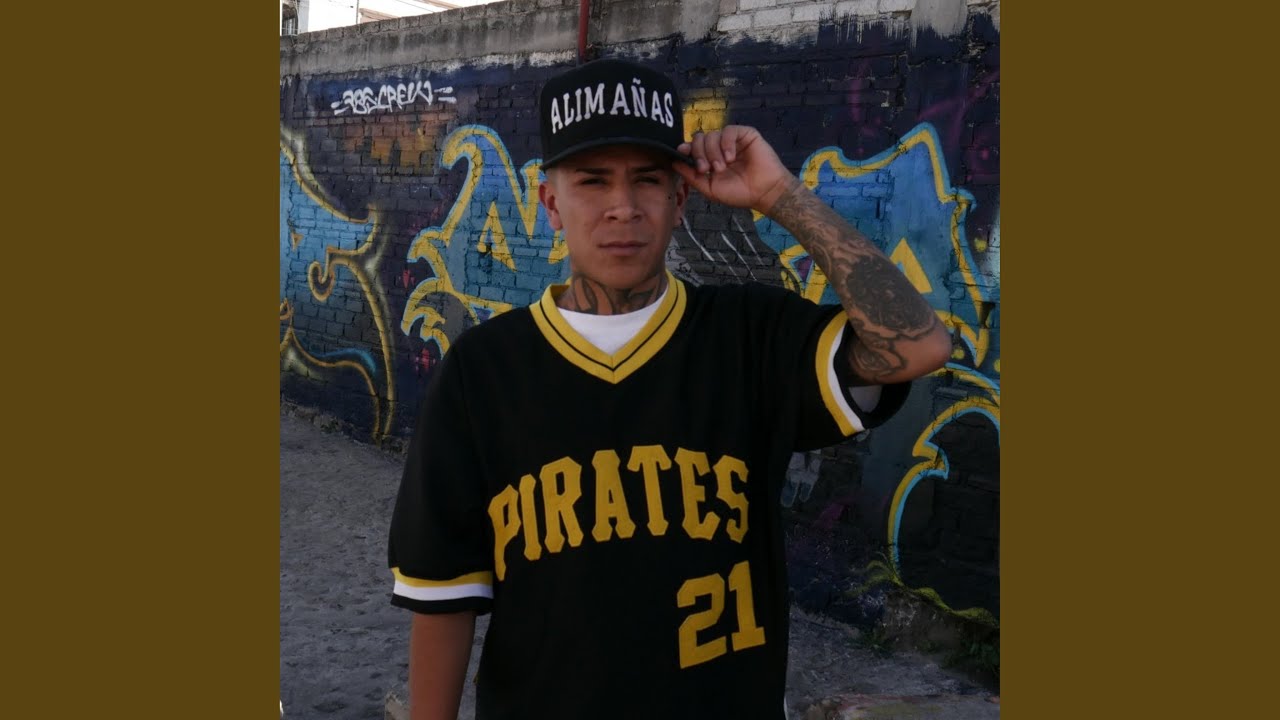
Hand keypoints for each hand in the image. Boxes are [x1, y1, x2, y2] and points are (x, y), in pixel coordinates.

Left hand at [674, 126, 797, 214]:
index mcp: (709, 159)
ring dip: (713, 152)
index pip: (692, 147)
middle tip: (706, 169)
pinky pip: (728, 131)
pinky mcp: (745, 134)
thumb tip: (674, 162)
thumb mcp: (710, 188)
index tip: (682, 154)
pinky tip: (731, 158)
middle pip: (699, 138)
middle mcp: (719, 147)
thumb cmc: (739, 193)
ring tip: (722, 168)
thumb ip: (691, 176)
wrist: (764, 193)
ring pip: (712, 135)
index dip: (686, 148)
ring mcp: (732, 140)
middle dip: (698, 153)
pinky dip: (726, 144)